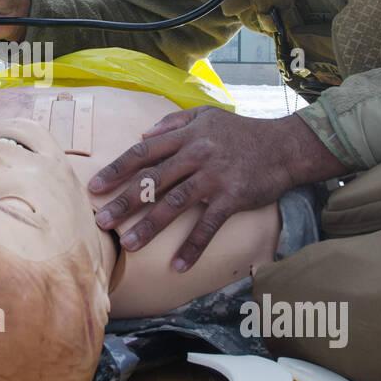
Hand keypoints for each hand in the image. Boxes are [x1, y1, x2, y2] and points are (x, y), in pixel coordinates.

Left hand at [87, 105, 345, 268]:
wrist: (285, 145)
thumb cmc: (241, 132)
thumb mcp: (206, 115)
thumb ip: (173, 122)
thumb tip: (144, 134)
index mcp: (185, 136)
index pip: (143, 152)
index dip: (117, 169)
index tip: (95, 187)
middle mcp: (195, 155)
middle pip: (153, 180)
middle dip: (125, 202)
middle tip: (101, 222)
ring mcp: (214, 177)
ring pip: (175, 203)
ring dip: (150, 227)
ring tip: (129, 245)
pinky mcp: (233, 197)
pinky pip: (208, 225)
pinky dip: (193, 246)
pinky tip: (178, 265)